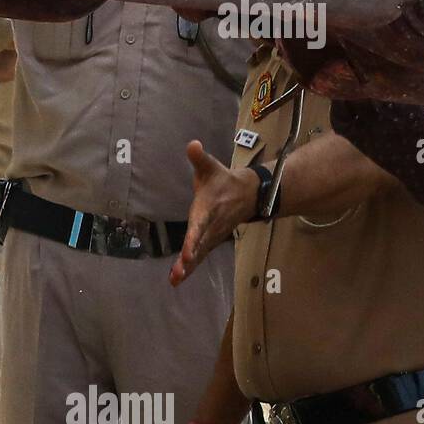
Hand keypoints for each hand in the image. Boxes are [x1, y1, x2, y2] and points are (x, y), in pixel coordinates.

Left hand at [169, 140, 258, 286]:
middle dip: (190, 258)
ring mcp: (212, 236)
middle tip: (180, 270)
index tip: (187, 252)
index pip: (200, 226)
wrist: (248, 194)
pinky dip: (189, 268)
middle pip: (200, 245)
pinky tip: (176, 279)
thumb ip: (199, 158)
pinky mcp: (210, 241)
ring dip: (188, 267)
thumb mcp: (210, 167)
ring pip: (200, 254)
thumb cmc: (222, 181)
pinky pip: (199, 257)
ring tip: (175, 279)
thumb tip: (192, 144)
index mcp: (208, 210)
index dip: (194, 239)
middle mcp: (210, 226)